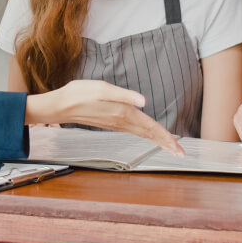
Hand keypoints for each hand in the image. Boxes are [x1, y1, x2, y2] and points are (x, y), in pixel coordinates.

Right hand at [25, 80, 183, 155]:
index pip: (150, 127)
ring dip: (157, 139)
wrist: (60, 106)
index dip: (166, 137)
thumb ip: (124, 95)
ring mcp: (116, 123)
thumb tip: (144, 101)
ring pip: (142, 133)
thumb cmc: (79, 94)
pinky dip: (145, 134)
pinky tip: (148, 133)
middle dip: (165, 143)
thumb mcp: (102, 88)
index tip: (179, 148)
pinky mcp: (111, 121)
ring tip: (169, 145)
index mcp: (123, 113)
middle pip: (148, 134)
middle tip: (181, 153)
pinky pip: (134, 130)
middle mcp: (121, 121)